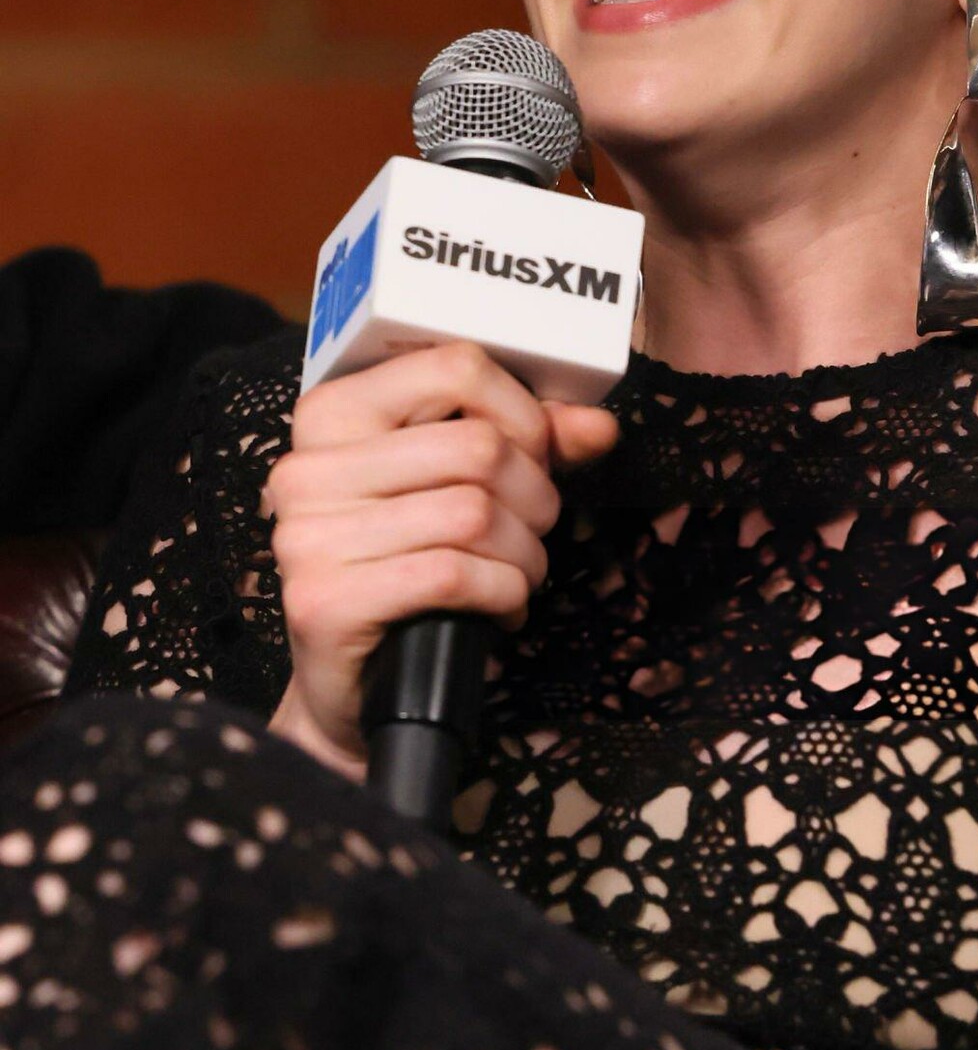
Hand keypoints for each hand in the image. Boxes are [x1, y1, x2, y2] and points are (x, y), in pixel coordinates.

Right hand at [263, 341, 619, 778]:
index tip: (534, 457)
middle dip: (535, 498)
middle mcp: (308, 467)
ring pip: (474, 514)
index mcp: (333, 412)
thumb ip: (530, 444)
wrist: (356, 683)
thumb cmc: (411, 567)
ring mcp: (308, 536)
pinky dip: (502, 595)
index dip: (522, 414)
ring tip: (518, 575)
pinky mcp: (324, 602)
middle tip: (533, 533)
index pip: (455, 366)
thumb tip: (598, 425)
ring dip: (525, 555)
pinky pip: (454, 576)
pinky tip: (498, 609)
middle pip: (478, 447)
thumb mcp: (464, 487)